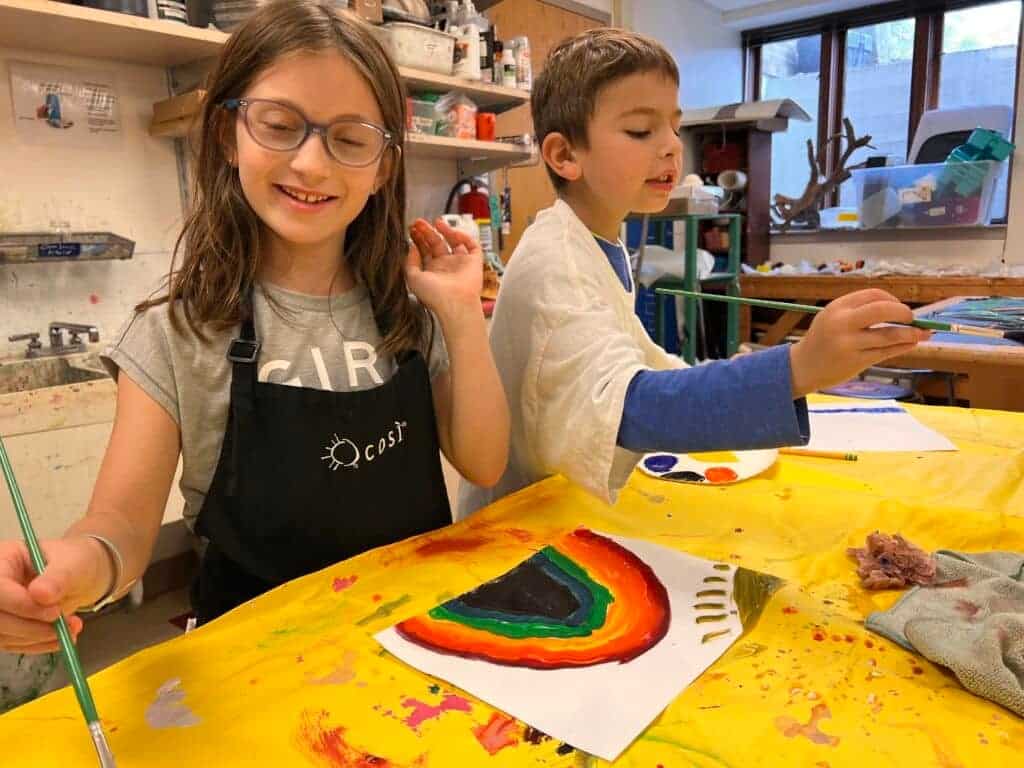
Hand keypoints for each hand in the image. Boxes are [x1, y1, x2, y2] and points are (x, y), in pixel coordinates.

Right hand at [0, 538, 107, 653]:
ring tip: (71, 628)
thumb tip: (40, 594)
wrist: (82, 575)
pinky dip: (39, 644)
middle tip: (66, 625)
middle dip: (32, 627)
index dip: (21, 605)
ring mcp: (0, 608)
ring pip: (3, 635)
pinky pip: (13, 644)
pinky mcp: (5, 627)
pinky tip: (61, 637)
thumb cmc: (76, 561)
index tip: (54, 612)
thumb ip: (58, 577)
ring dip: (38, 638)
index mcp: (5, 559)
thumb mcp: (74, 564)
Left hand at [406, 218, 483, 322]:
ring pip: (454, 242)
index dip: (419, 239)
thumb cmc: (434, 296)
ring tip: (436, 222)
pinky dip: (464, 237)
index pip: (425, 250)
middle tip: (419, 223)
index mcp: (432, 271)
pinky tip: (453, 232)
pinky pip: (472, 245)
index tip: (412, 229)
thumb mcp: (413, 278)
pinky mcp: (475, 262)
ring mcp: (460, 263)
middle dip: (428, 232)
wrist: (455, 303)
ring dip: (445, 230)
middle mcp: (446, 266)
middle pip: (437, 244)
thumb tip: (412, 247)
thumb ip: (410, 261)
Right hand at [789, 289, 929, 397]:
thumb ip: (860, 312)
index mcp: (837, 307)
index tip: (899, 308)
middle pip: (882, 310)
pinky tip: (911, 344)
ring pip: (889, 335)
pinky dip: (903, 347)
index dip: (892, 300)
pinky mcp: (855, 361)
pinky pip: (886, 352)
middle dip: (904, 313)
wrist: (803, 367)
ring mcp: (849, 343)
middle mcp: (842, 323)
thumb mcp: (833, 318)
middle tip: (912, 318)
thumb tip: (898, 309)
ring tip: (922, 334)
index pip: (873, 295)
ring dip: (910, 334)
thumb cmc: (823, 340)